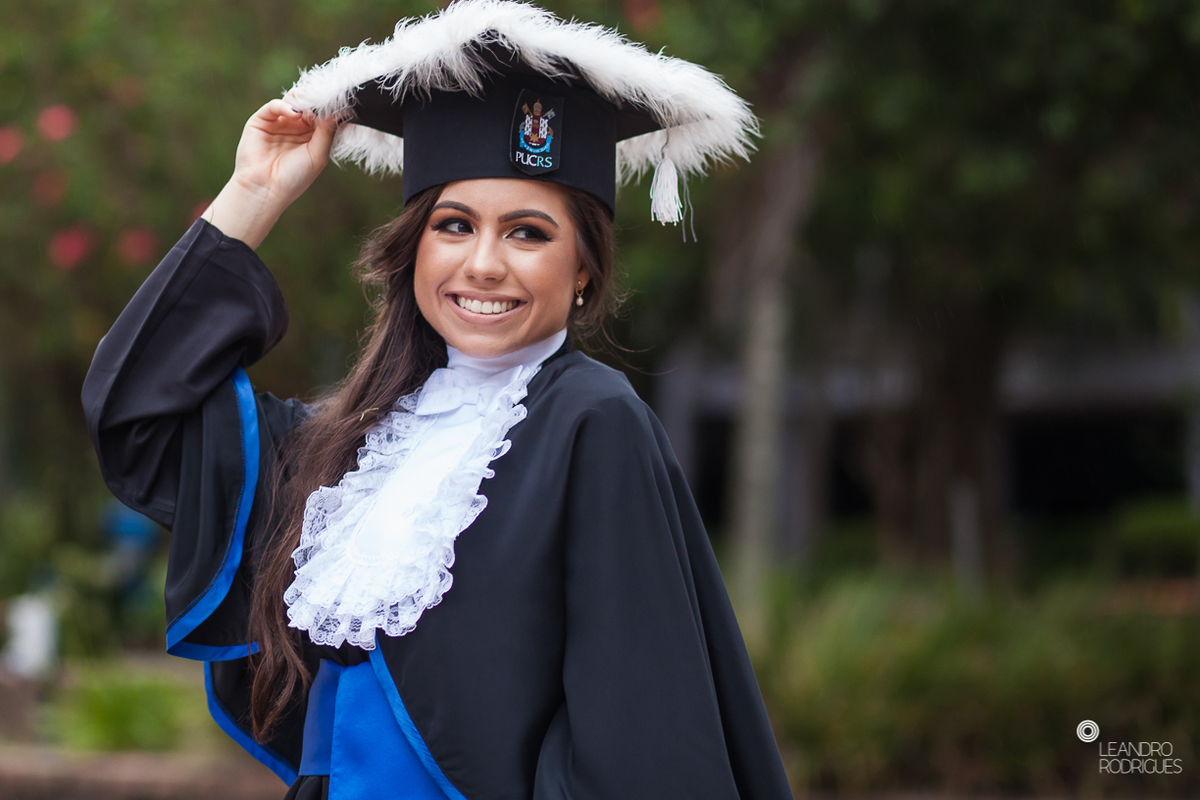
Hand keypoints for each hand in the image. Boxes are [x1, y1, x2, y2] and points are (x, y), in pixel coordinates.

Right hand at [202, 99, 339, 248]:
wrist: (265, 189)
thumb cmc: (294, 178)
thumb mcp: (318, 155)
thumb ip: (328, 132)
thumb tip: (340, 112)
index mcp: (311, 137)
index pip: (322, 116)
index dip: (330, 110)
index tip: (339, 105)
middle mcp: (295, 129)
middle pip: (308, 106)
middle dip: (317, 102)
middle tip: (325, 100)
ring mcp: (278, 123)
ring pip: (292, 102)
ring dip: (303, 101)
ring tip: (311, 107)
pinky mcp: (261, 121)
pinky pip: (275, 106)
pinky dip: (286, 106)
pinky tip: (296, 114)